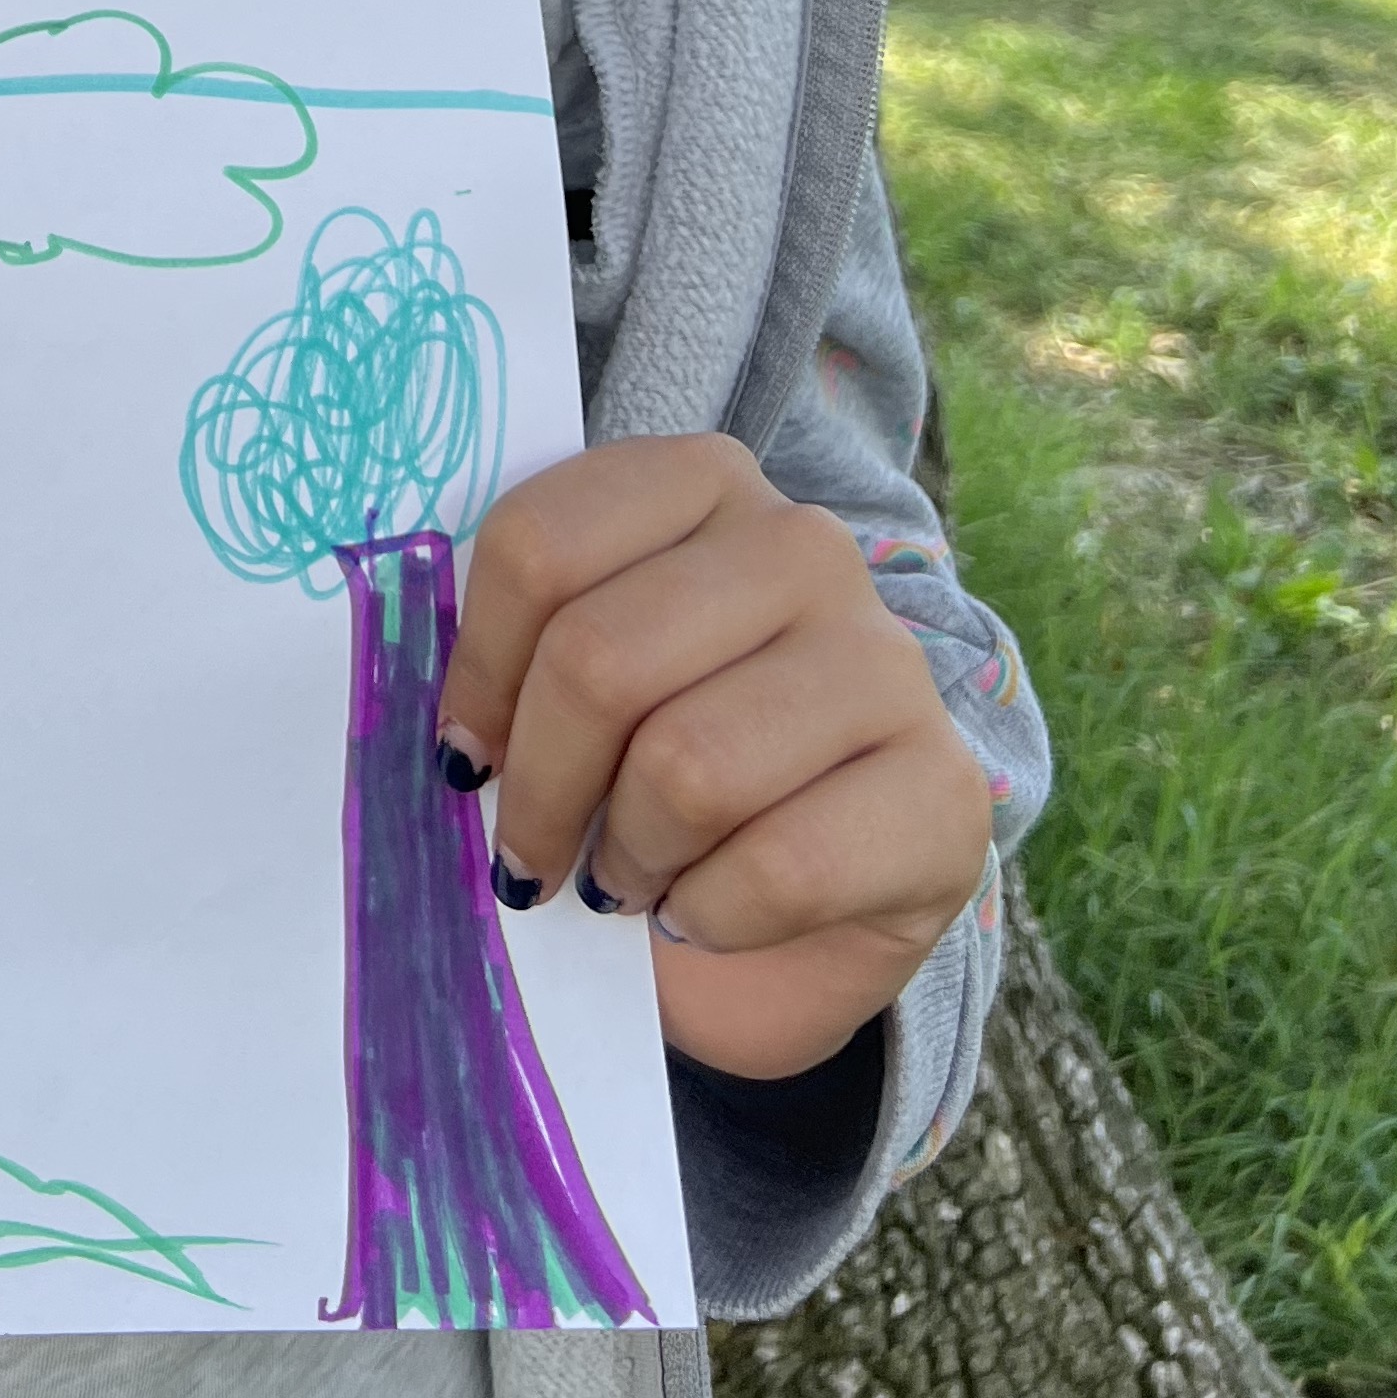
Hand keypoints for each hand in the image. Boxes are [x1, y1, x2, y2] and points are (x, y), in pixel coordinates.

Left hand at [437, 436, 994, 1083]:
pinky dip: (711, 914)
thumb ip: (519, 666)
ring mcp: (887, 662)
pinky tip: (703, 911)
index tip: (464, 759)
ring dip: (627, 856)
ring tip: (625, 879)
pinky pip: (782, 867)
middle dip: (541, 789)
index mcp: (702, 482)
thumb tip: (452, 740)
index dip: (476, 670)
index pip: (539, 543)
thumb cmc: (662, 777)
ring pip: (688, 765)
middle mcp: (805, 545)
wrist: (808, 909)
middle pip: (601, 656)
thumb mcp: (582, 691)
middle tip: (529, 859)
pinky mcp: (944, 792)